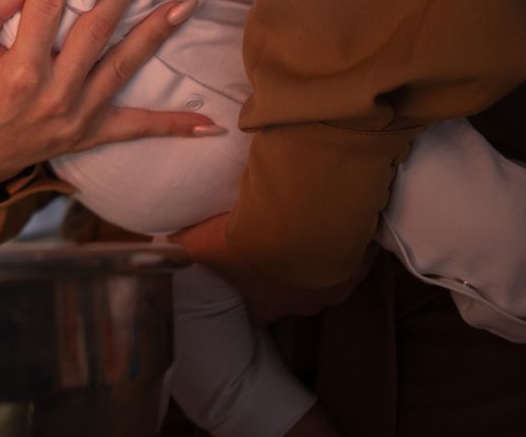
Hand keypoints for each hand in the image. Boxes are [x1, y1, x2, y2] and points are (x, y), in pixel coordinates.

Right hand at [0, 0, 216, 183]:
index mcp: (20, 67)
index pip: (45, 3)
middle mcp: (54, 92)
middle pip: (95, 29)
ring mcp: (76, 116)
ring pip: (122, 67)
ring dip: (155, 33)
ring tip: (187, 2)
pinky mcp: (89, 135)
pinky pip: (135, 129)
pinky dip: (171, 126)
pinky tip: (209, 122)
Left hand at [169, 211, 375, 324]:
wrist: (300, 217)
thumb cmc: (246, 237)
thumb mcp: (201, 241)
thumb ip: (183, 245)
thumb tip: (164, 243)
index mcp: (268, 301)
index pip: (258, 311)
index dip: (250, 296)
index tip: (245, 277)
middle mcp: (306, 300)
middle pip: (296, 293)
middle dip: (287, 272)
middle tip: (277, 244)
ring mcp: (337, 283)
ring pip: (327, 272)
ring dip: (318, 253)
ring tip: (306, 225)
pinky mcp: (361, 259)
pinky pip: (354, 249)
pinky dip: (343, 234)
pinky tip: (331, 214)